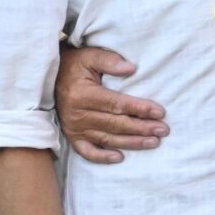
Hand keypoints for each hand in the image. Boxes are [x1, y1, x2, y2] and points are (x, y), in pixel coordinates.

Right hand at [55, 45, 166, 163]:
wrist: (50, 77)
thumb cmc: (75, 65)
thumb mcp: (90, 56)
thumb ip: (110, 61)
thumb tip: (131, 68)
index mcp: (83, 95)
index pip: (117, 104)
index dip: (139, 109)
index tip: (159, 112)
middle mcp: (78, 114)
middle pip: (116, 124)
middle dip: (142, 128)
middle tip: (163, 130)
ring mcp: (74, 128)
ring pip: (107, 139)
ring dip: (131, 143)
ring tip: (153, 142)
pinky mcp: (72, 136)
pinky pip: (87, 151)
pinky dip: (102, 157)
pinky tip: (120, 158)